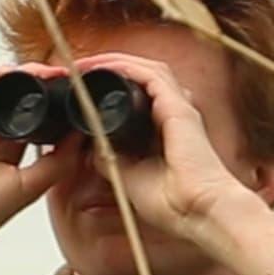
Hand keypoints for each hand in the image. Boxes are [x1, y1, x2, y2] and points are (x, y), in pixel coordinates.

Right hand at [0, 64, 84, 274]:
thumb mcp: (33, 184)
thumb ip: (59, 160)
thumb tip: (82, 135)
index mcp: (5, 151)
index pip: (31, 118)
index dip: (52, 105)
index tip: (75, 94)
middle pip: (14, 99)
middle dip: (38, 85)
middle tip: (63, 76)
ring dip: (19, 78)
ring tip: (43, 72)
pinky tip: (10, 74)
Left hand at [78, 54, 258, 240]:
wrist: (198, 213)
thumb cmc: (174, 203)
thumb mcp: (128, 175)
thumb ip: (110, 157)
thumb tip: (89, 146)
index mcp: (164, 128)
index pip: (136, 94)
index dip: (107, 86)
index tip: (78, 88)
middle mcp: (174, 113)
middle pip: (140, 76)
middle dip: (106, 68)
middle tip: (75, 70)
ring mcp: (179, 107)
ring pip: (145, 69)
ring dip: (112, 62)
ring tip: (83, 64)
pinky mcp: (179, 108)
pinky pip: (150, 74)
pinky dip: (124, 66)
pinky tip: (101, 65)